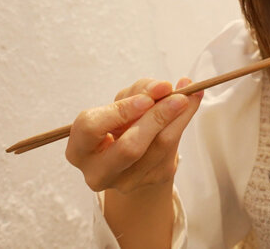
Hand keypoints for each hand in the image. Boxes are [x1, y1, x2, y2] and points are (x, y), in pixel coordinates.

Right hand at [65, 77, 202, 193]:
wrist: (133, 154)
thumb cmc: (121, 121)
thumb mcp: (122, 103)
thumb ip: (140, 91)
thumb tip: (165, 88)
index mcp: (79, 149)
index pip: (93, 128)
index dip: (120, 111)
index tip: (147, 98)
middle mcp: (98, 173)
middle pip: (129, 147)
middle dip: (156, 118)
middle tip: (178, 96)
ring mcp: (126, 182)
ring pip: (158, 148)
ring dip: (178, 117)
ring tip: (189, 94)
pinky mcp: (152, 180)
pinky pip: (172, 150)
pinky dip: (183, 123)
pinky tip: (190, 105)